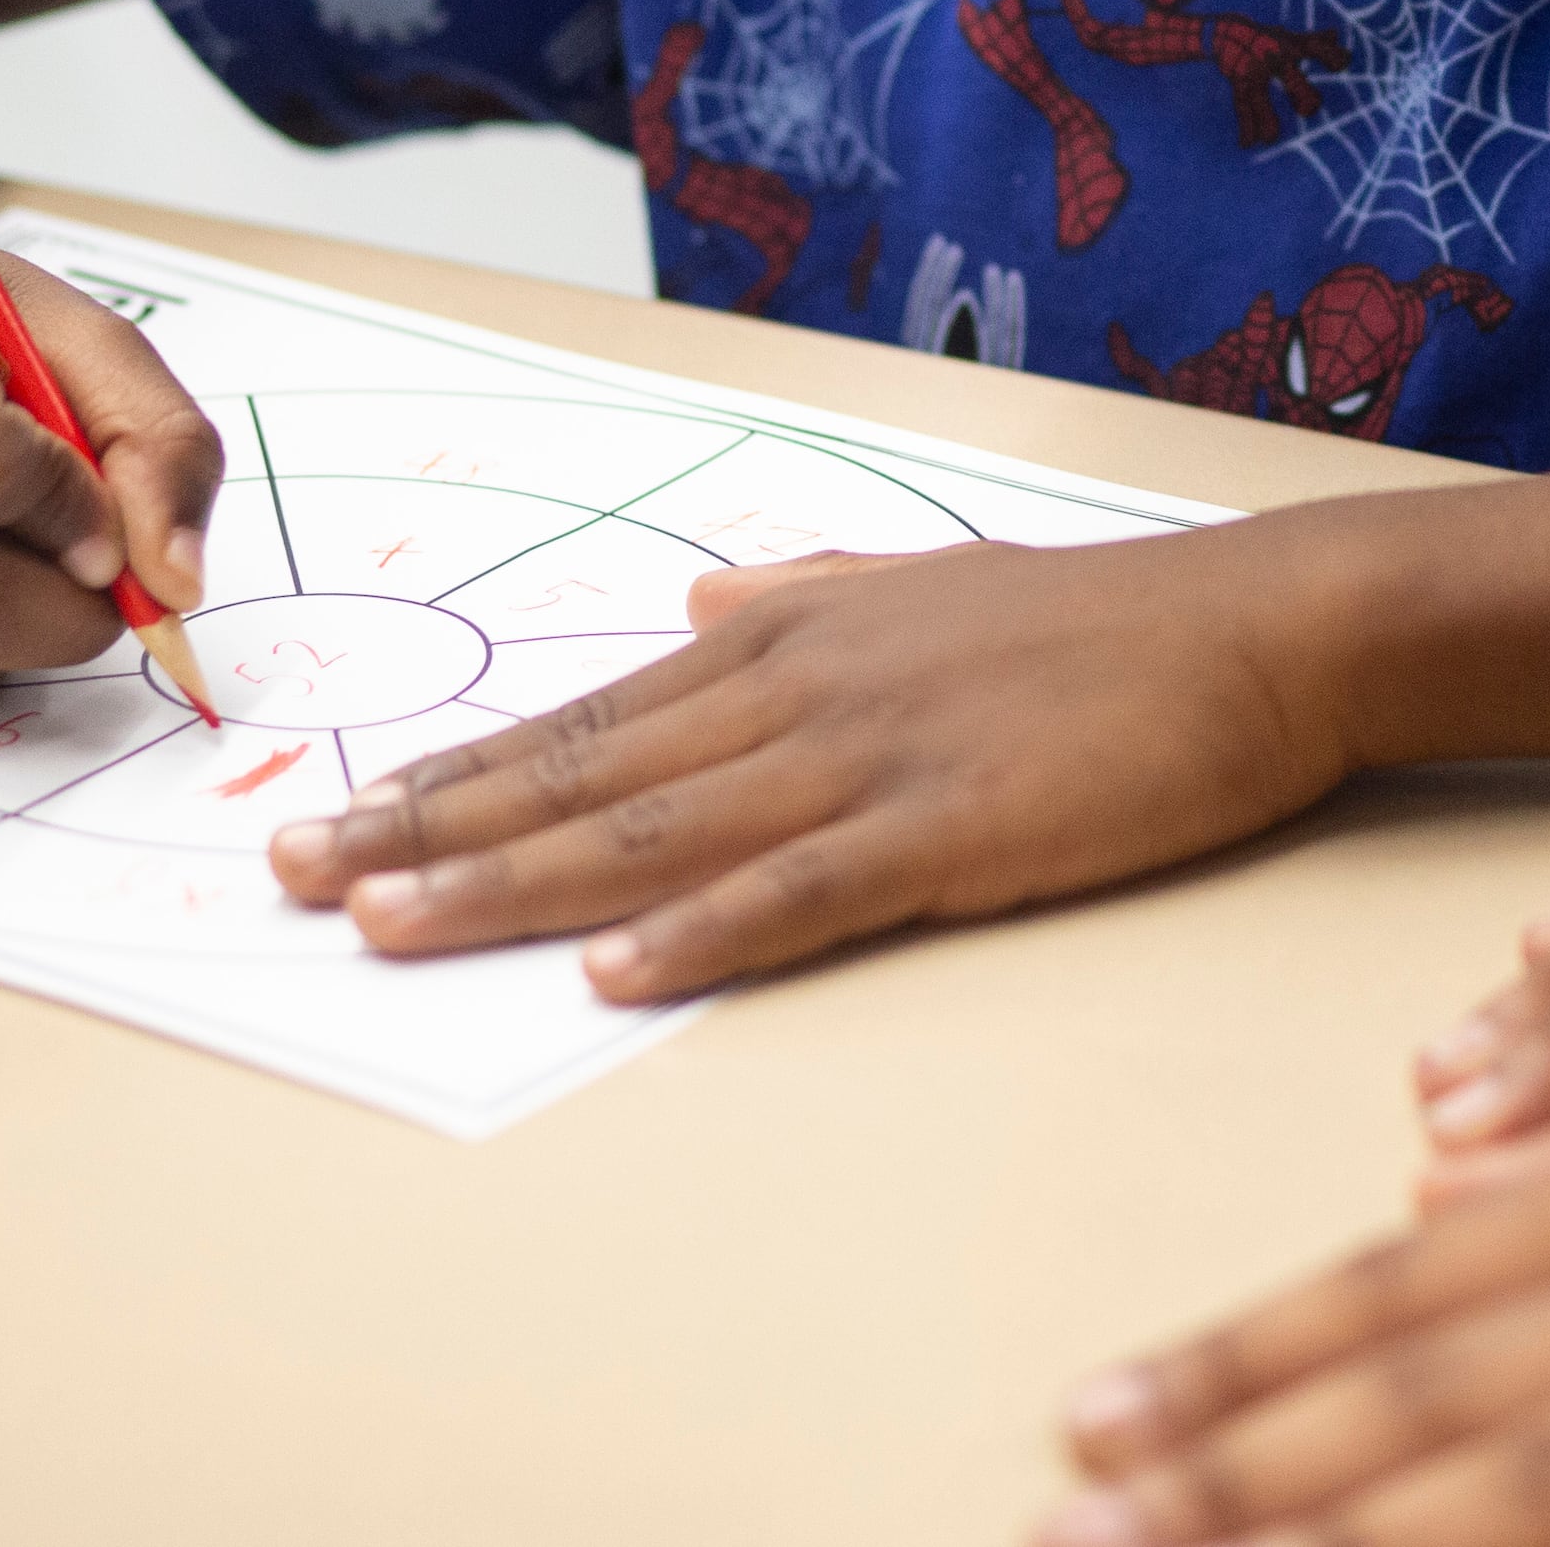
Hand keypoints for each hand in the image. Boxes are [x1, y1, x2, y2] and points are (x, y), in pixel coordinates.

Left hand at [266, 524, 1357, 1001]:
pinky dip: (704, 929)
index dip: (445, 777)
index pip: (580, 720)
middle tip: (289, 877)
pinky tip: (621, 971)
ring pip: (654, 830)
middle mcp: (798, 686)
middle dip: (422, 830)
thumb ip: (806, 588)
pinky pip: (803, 889)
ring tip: (387, 924)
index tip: (331, 819)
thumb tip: (698, 590)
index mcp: (786, 632)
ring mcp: (872, 756)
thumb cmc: (1104, 620)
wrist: (1260, 626)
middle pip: (579, 772)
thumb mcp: (927, 578)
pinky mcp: (954, 827)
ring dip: (511, 882)